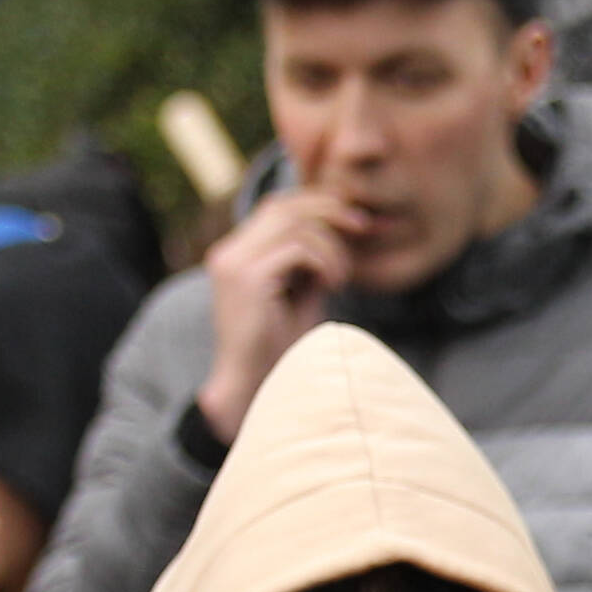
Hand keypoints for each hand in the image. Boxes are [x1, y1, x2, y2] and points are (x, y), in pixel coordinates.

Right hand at [193, 187, 370, 443]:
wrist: (255, 388)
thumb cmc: (280, 348)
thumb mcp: (300, 294)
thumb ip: (311, 260)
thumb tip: (343, 227)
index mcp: (235, 254)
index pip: (277, 206)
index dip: (317, 204)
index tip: (355, 220)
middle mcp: (228, 253)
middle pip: (284, 205)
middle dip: (330, 210)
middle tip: (364, 227)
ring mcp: (233, 264)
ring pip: (295, 225)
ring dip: (331, 247)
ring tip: (342, 278)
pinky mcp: (248, 279)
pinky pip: (298, 249)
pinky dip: (325, 262)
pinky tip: (333, 286)